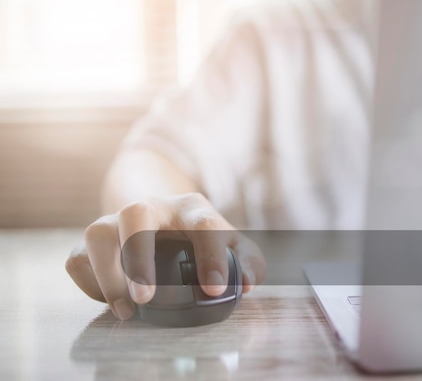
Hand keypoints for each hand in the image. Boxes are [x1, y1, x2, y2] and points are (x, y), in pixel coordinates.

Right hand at [65, 193, 265, 319]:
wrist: (163, 218)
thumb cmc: (201, 238)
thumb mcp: (232, 245)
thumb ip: (248, 263)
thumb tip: (247, 285)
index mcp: (191, 208)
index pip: (204, 223)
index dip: (211, 256)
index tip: (215, 289)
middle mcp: (152, 207)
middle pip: (136, 213)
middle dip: (139, 254)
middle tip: (147, 296)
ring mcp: (118, 220)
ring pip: (98, 232)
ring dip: (108, 273)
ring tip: (127, 309)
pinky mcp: (94, 240)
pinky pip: (79, 256)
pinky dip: (90, 282)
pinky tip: (112, 300)